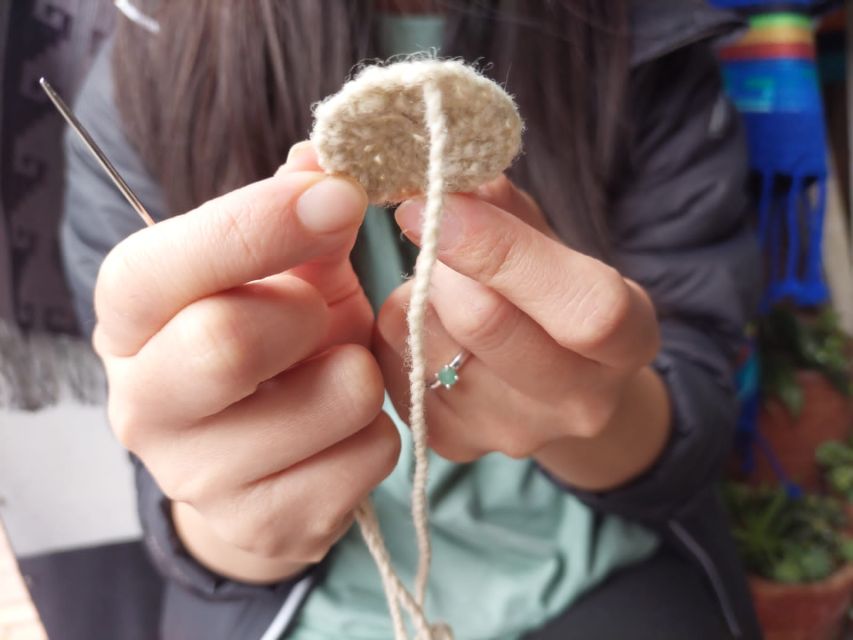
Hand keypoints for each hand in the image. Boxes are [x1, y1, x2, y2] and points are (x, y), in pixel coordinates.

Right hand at [94, 144, 398, 582]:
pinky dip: (379, 428)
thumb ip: (299, 213)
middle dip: (308, 312)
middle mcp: (144, 401)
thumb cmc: (271, 343)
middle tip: (322, 311)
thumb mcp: (280, 271)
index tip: (341, 194)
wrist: (258, 460)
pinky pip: (369, 456)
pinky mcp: (265, 523)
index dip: (261, 222)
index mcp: (133, 318)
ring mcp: (199, 477)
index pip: (167, 265)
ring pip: (333, 399)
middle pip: (226, 343)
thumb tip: (325, 157)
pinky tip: (343, 429)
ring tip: (336, 374)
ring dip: (361, 372)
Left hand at [374, 176, 669, 488]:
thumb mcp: (557, 247)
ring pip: (427, 341)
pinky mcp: (455, 444)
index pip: (581, 308)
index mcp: (629, 340)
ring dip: (416, 293)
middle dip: (444, 261)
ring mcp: (514, 433)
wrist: (560, 389)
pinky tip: (425, 321)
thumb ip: (510, 209)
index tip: (441, 198)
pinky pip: (397, 368)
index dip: (504, 247)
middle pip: (487, 324)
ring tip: (439, 282)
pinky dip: (399, 330)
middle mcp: (579, 402)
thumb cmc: (557, 300)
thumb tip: (449, 169)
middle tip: (427, 223)